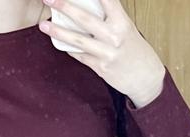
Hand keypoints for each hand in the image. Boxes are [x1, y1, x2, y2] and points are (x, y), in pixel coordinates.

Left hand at [39, 0, 165, 107]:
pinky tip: (59, 43)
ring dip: (58, 32)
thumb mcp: (127, 28)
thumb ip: (110, 17)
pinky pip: (80, 56)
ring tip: (43, 25)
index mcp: (122, 22)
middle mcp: (114, 37)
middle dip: (64, 6)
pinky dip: (69, 49)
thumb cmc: (136, 50)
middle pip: (84, 19)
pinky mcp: (100, 68)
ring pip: (77, 41)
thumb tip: (90, 5)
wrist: (146, 78)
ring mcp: (106, 53)